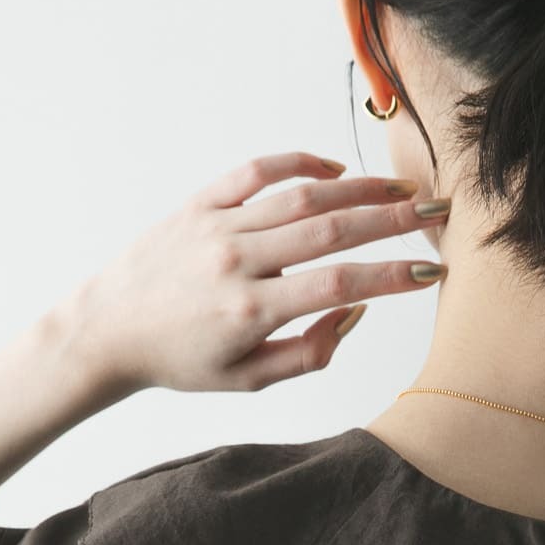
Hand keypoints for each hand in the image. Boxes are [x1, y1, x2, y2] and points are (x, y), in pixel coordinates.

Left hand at [69, 151, 447, 393]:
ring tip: (401, 190)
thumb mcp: (249, 379)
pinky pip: (256, 172)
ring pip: (301, 196)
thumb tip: (357, 310)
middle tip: (436, 212)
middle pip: (330, 230)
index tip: (431, 272)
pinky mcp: (199, 204)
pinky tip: (334, 172)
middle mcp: (237, 260)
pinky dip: (299, 164)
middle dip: (392, 220)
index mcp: (251, 311)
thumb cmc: (181, 361)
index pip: (340, 284)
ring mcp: (217, 226)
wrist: (107, 331)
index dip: (392, 277)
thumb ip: (310, 352)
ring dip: (359, 189)